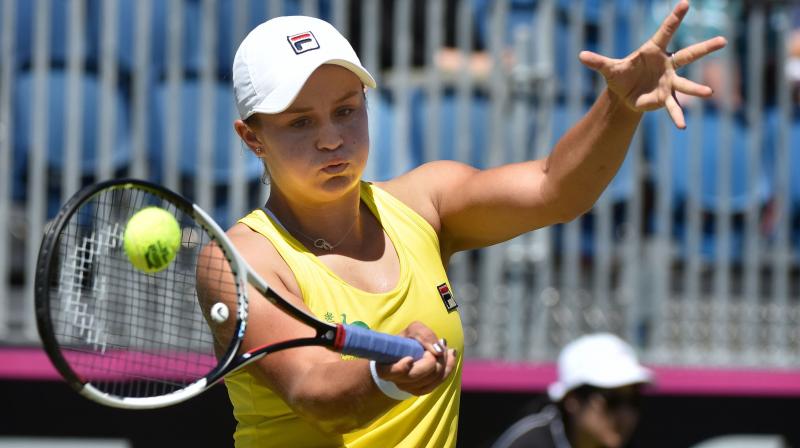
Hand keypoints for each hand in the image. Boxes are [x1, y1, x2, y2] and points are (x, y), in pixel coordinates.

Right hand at [375, 321, 457, 395]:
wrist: (408, 352)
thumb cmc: (408, 340)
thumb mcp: (413, 330)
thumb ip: (424, 335)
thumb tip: (439, 352)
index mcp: (385, 367)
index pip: (391, 372)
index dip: (401, 367)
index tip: (409, 359)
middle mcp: (395, 380)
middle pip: (417, 374)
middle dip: (431, 358)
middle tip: (434, 346)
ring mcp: (408, 388)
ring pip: (431, 378)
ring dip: (442, 360)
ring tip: (442, 347)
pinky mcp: (421, 390)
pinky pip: (439, 381)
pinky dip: (448, 367)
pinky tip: (450, 355)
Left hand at [577, 0, 726, 128]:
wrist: (624, 94)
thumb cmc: (620, 75)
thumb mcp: (609, 68)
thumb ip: (597, 61)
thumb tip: (581, 55)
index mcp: (653, 51)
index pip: (665, 32)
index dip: (674, 18)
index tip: (685, 3)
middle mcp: (666, 65)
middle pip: (689, 54)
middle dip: (705, 48)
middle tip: (723, 40)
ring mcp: (669, 82)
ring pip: (686, 84)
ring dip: (697, 89)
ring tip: (710, 93)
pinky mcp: (665, 98)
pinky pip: (673, 108)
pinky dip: (677, 116)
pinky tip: (682, 126)